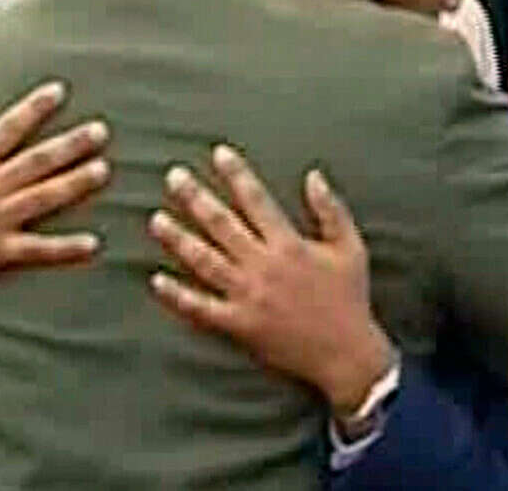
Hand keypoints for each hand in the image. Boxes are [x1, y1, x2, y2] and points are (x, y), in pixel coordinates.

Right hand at [0, 82, 110, 350]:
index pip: (7, 128)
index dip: (34, 108)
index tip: (60, 90)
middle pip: (35, 161)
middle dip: (70, 144)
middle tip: (102, 130)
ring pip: (43, 197)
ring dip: (75, 184)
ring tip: (104, 170)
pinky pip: (38, 250)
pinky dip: (65, 248)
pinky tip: (93, 243)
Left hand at [149, 146, 393, 417]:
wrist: (345, 354)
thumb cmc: (349, 298)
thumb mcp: (351, 248)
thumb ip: (331, 209)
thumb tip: (314, 175)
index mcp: (289, 244)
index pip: (257, 200)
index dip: (237, 174)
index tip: (218, 153)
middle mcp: (264, 266)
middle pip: (222, 224)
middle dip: (196, 197)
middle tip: (173, 176)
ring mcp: (248, 296)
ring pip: (205, 261)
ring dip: (178, 239)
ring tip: (156, 219)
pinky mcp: (239, 325)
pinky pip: (202, 308)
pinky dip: (178, 295)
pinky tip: (157, 280)